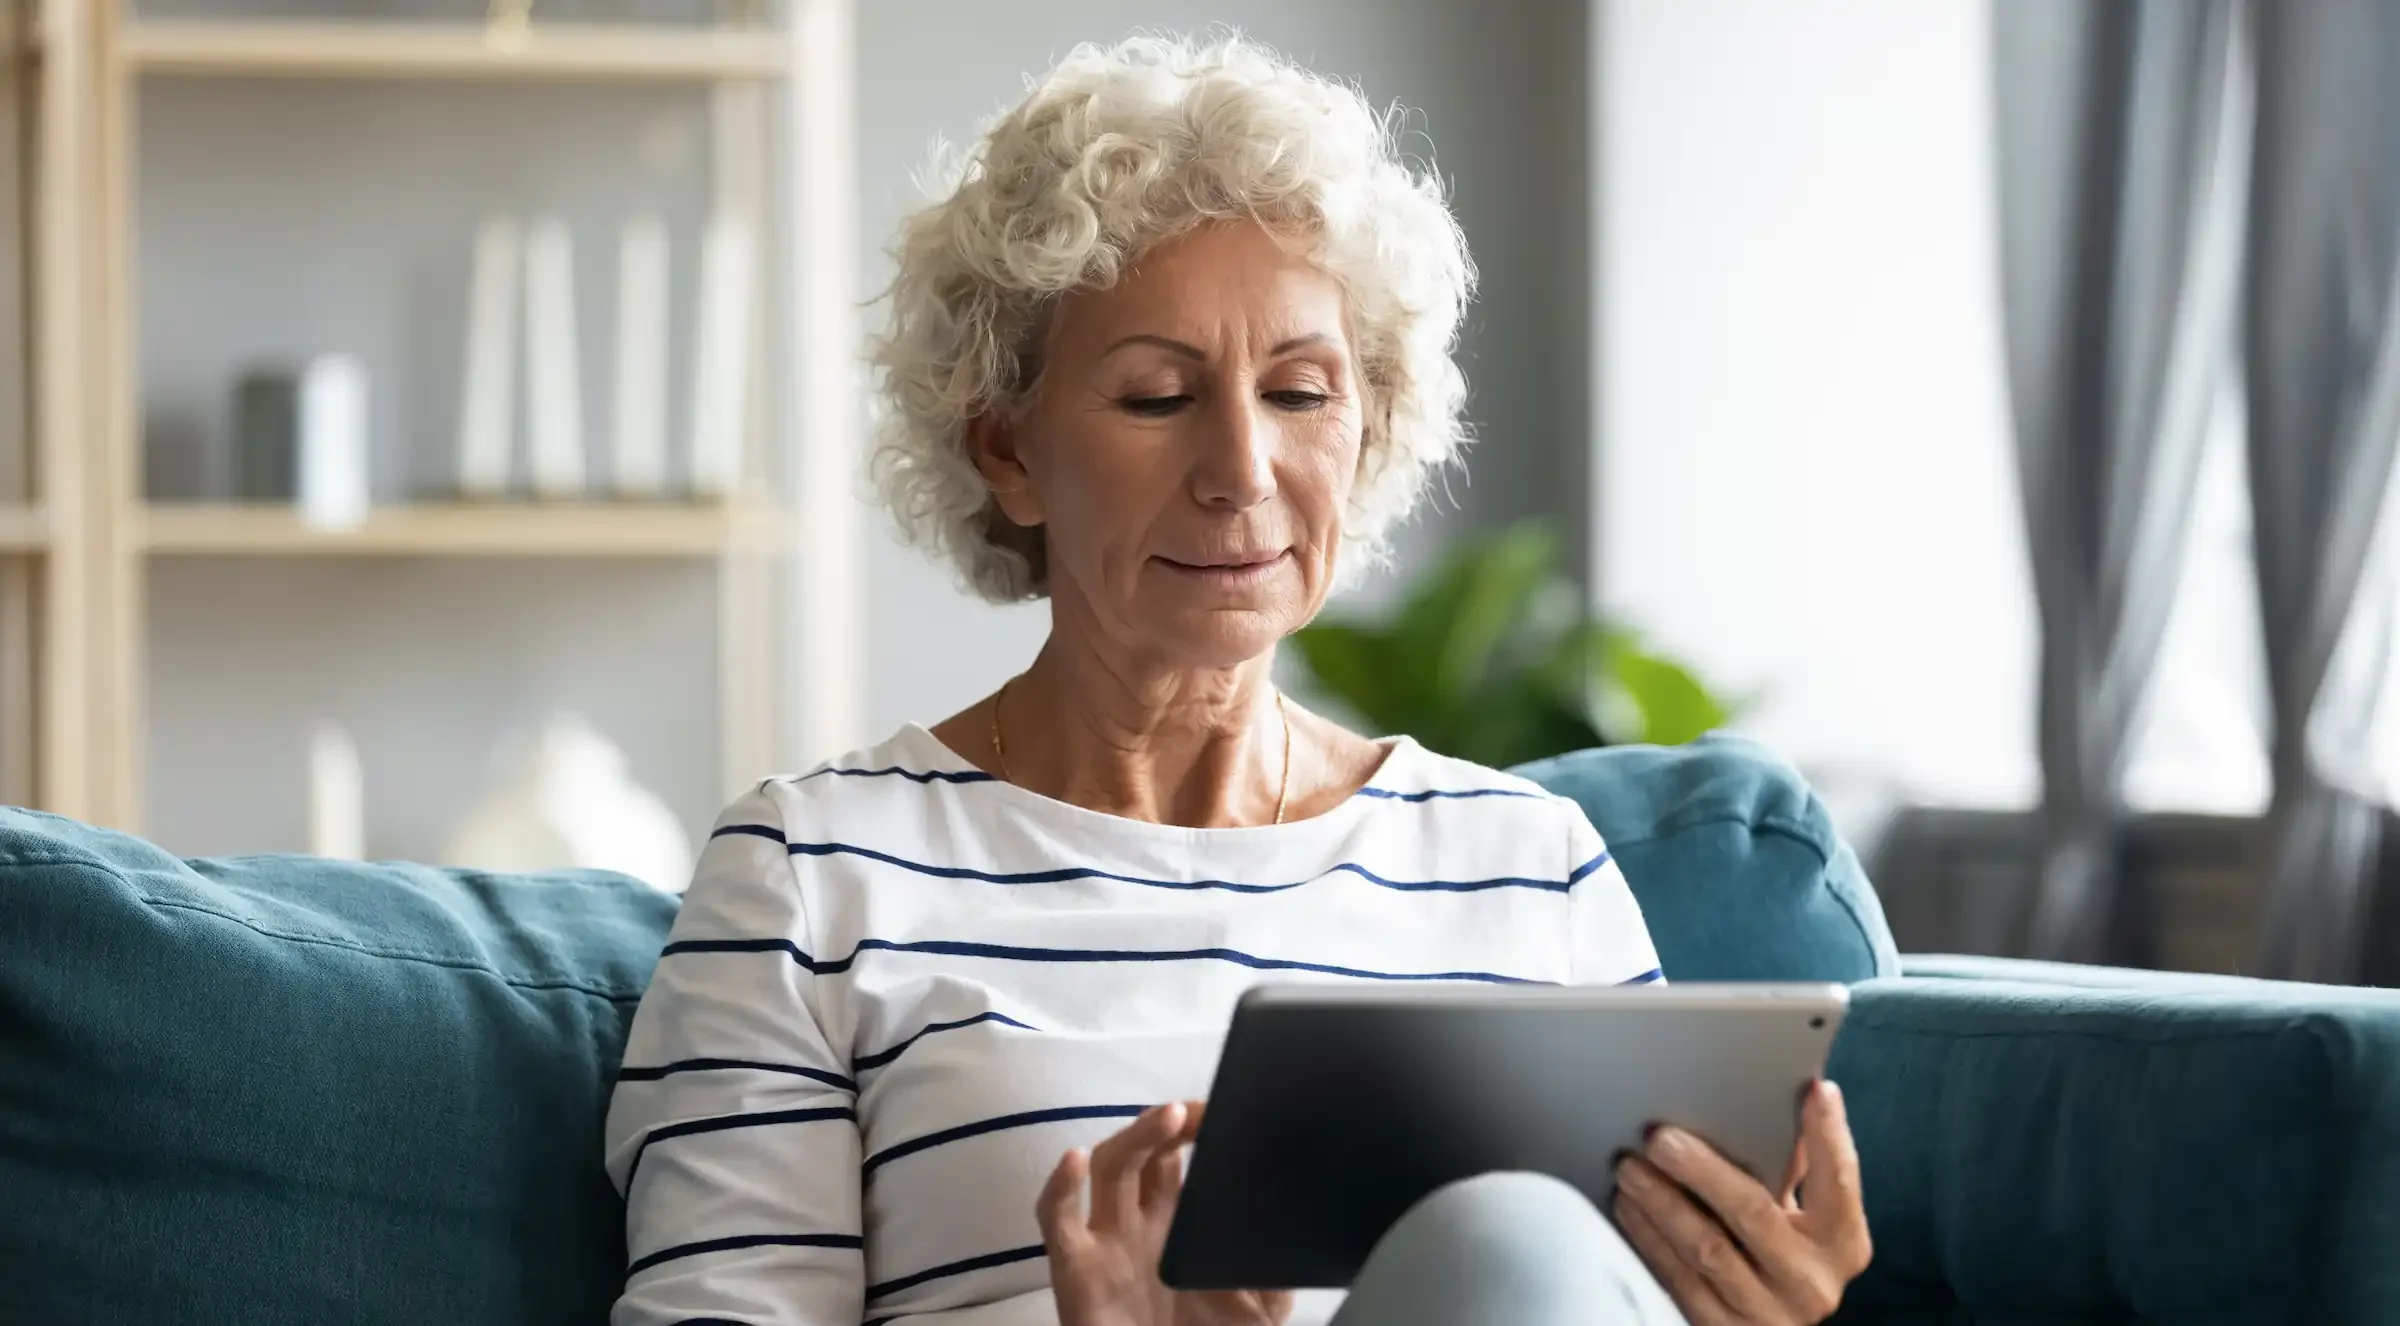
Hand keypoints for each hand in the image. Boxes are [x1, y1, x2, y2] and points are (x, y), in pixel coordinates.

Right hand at [1038, 1100, 1293, 1325]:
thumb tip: (1302, 1235)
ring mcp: (1105, 1243)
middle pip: (1145, 1152)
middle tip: (1199, 1110)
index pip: (1177, 1157)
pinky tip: (1074, 1162)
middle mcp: (1139, 1226)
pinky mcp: (1076, 1270)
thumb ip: (1275, 1274)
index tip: (1227, 1107)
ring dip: (1136, 1136)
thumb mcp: (1258, 1311)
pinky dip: (1059, 1188)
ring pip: (1108, 1168)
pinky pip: (1056, 1220)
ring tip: (1171, 1118)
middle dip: (1169, 1122)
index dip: (1196, 1126)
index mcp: (1175, 1226)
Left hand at [1612, 1079, 1871, 1324]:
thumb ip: (1793, 1169)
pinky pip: (1680, 1279)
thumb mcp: (1805, 1220)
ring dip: (1662, 1203)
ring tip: (1630, 1168)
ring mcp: (1768, 1312)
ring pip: (1708, 1249)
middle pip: (1754, 1212)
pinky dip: (1650, 1239)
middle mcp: (1811, 1281)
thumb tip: (1779, 1093)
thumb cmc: (1786, 1254)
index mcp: (1842, 1243)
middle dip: (1702, 1170)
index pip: (1840, 1181)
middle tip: (1661, 1138)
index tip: (1814, 1091)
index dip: (1829, 1135)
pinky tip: (1630, 1208)